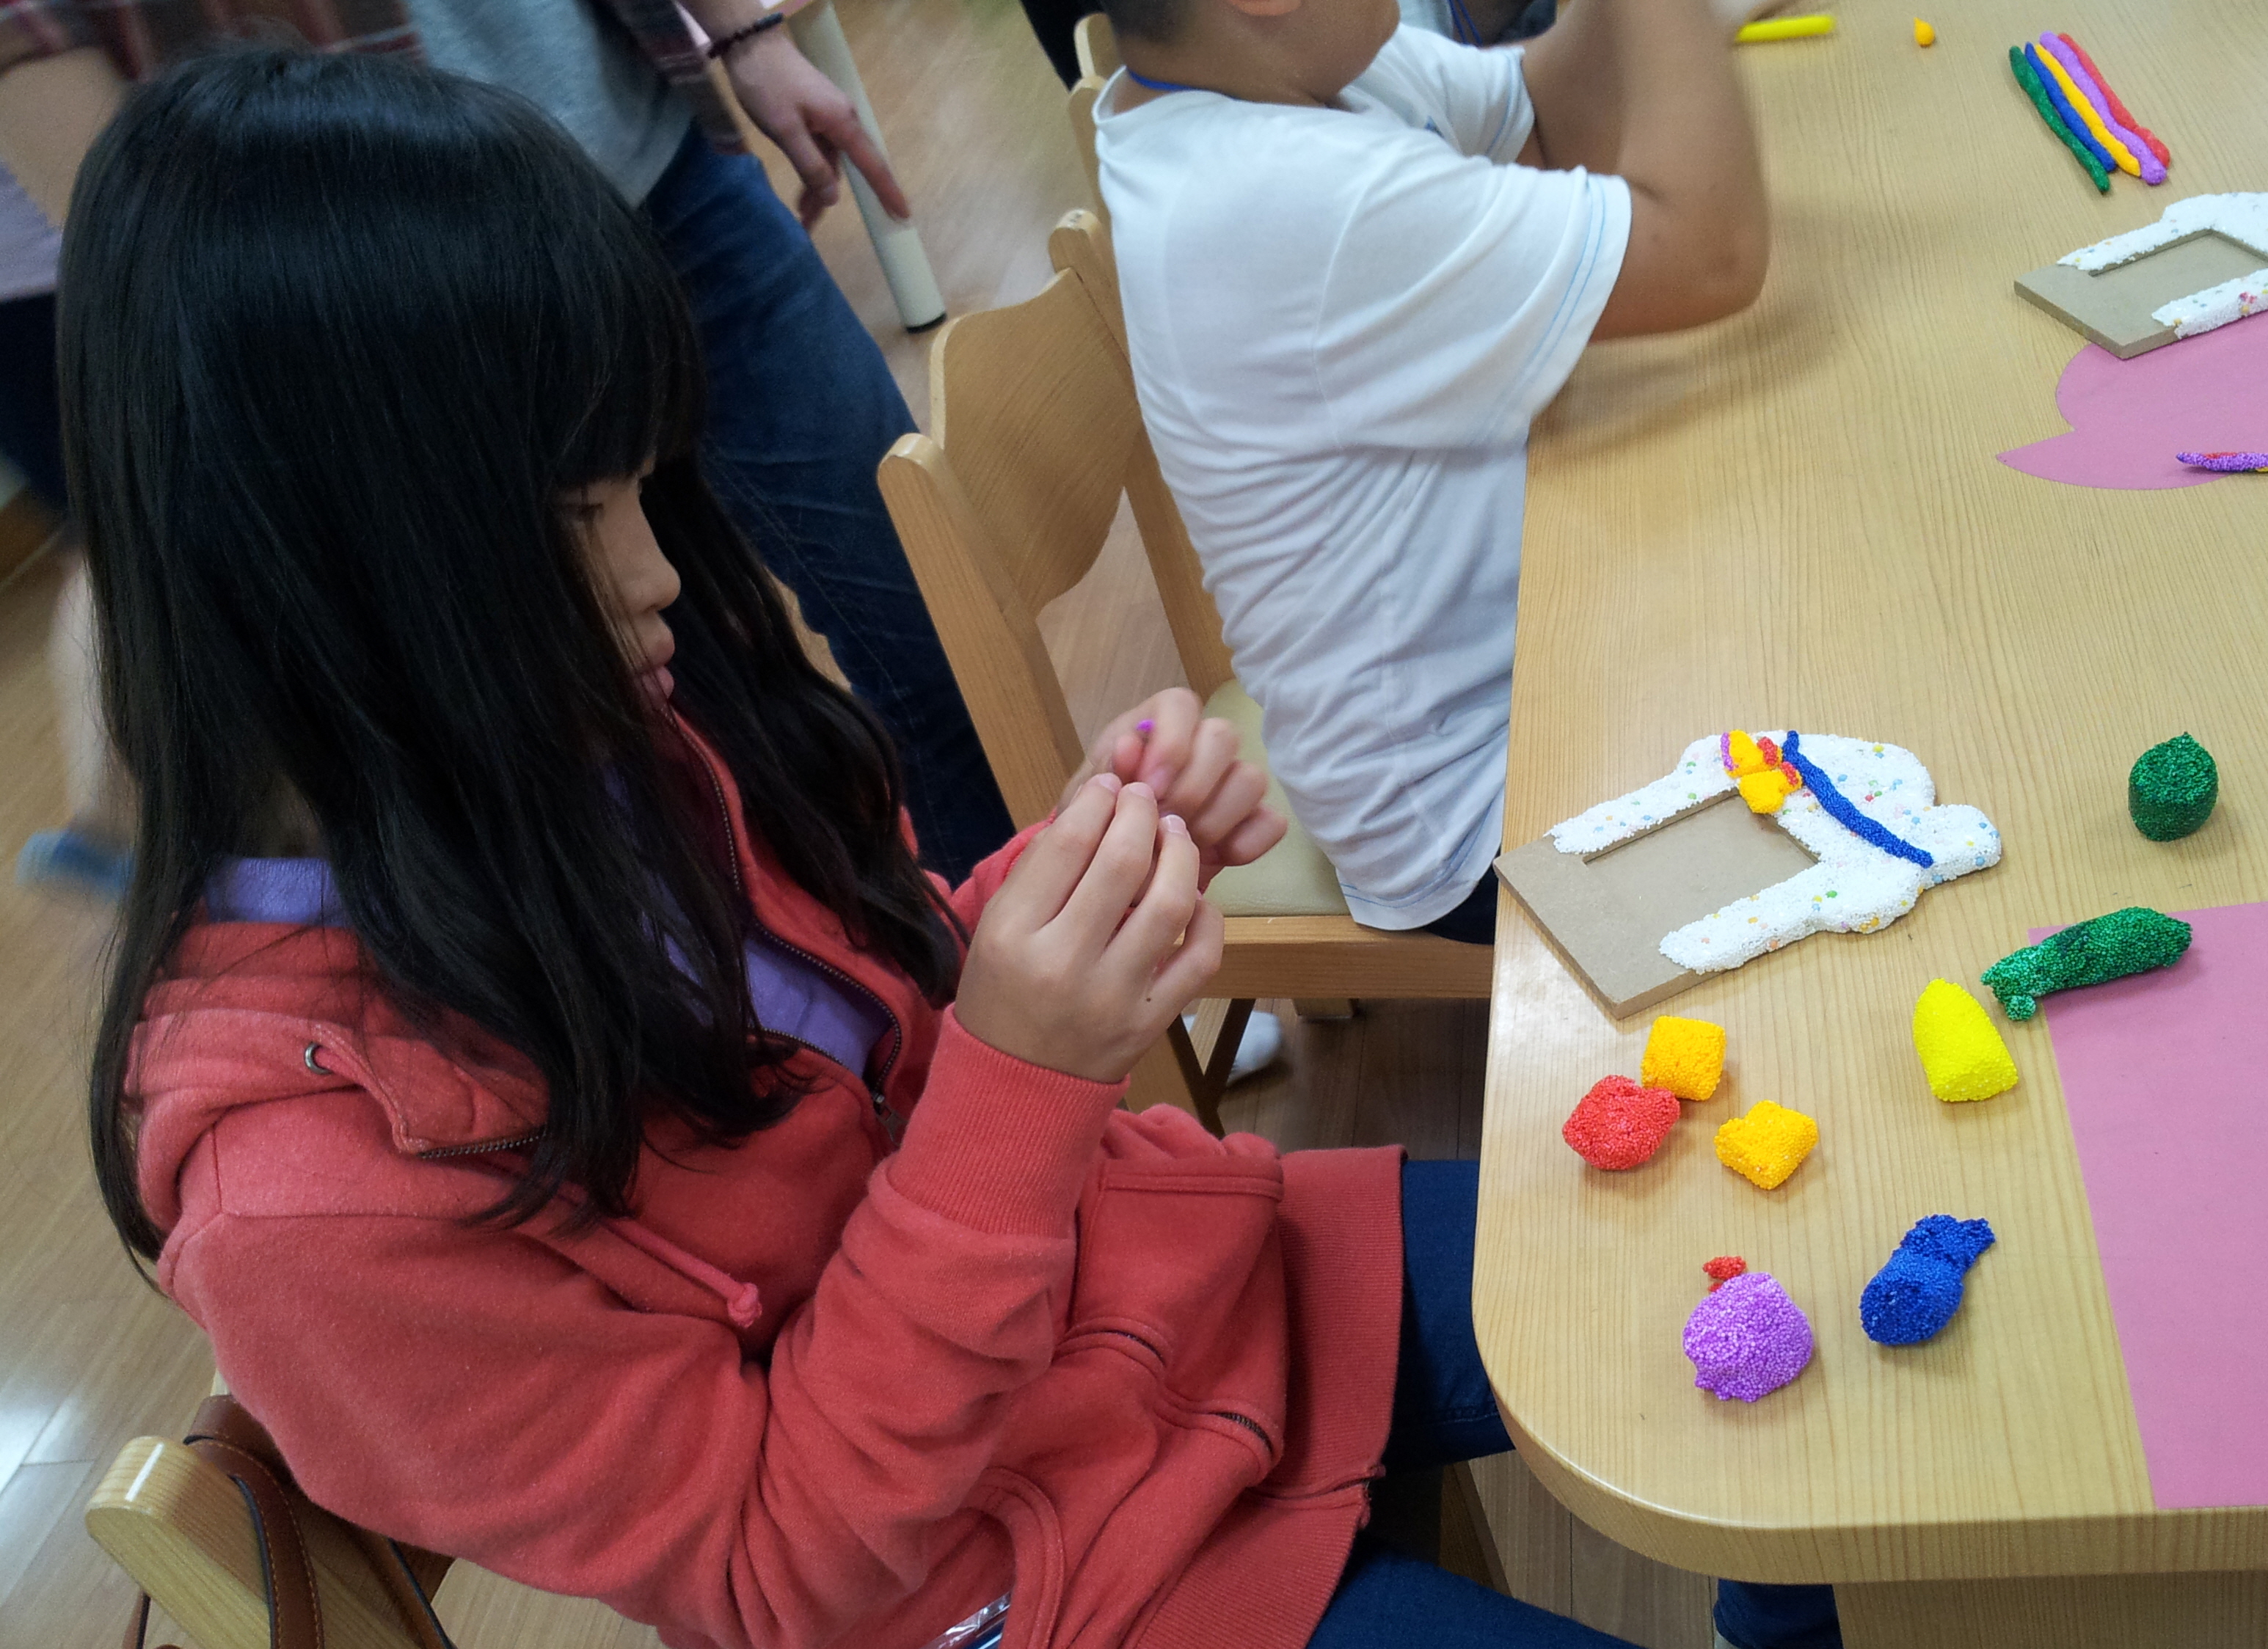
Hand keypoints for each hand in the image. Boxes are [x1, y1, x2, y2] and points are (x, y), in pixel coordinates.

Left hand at [721, 28, 910, 229]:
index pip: (873, 166)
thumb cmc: (767, 85)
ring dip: (816, 188)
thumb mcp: (786, 131)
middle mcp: (843, 121)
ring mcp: (829, 118)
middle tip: (811, 225)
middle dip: (832, 199)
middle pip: (849, 170)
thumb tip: (834, 198)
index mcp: (843, 123)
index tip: (903, 217)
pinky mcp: (814, 116)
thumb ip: (811, 165)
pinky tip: (799, 190)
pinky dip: (811, 171)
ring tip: (799, 216)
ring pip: (831, 163)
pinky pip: (819, 152)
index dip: (888, 193)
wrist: (750, 44)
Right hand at [956, 776, 1223, 1081]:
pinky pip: (1200, 958)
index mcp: (1013, 934)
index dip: (1097, 801)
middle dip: (1141, 813)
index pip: (1067, 843)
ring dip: (1181, 854)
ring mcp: (1114, 997)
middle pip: (1122, 863)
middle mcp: (1064, 964)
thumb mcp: (995, 928)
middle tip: (1146, 798)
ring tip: (1174, 834)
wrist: (1015, 1084)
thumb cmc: (1002, 993)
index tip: (1110, 787)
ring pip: (1171, 903)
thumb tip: (1097, 804)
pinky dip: (1207, 918)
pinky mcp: (1151, 1023)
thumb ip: (1041, 870)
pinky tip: (1194, 898)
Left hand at [1058, 689, 1286, 887]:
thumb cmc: (1097, 818)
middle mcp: (1201, 743)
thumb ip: (1107, 771)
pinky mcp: (1249, 821)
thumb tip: (1129, 745)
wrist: (1109, 867)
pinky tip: (1215, 858)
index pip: (1181, 705)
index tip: (1149, 788)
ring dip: (1216, 818)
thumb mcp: (1089, 796)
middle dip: (1193, 788)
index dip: (1172, 744)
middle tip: (1163, 824)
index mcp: (1157, 723)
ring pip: (1252, 779)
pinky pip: (1272, 823)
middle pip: (1224, 737)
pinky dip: (1247, 843)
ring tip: (1181, 846)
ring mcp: (1230, 781)